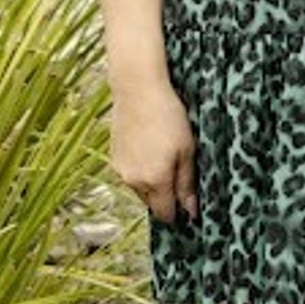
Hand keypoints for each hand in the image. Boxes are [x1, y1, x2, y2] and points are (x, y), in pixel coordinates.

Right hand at [109, 80, 198, 221]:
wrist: (138, 90)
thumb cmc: (168, 117)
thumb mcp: (188, 150)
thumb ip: (187, 184)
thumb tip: (191, 211)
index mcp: (155, 181)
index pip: (165, 213)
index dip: (178, 213)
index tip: (188, 207)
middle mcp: (134, 181)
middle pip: (152, 204)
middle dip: (166, 198)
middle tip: (179, 176)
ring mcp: (120, 170)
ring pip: (140, 189)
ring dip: (153, 184)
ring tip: (164, 157)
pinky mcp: (113, 158)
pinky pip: (130, 175)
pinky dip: (141, 170)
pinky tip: (150, 150)